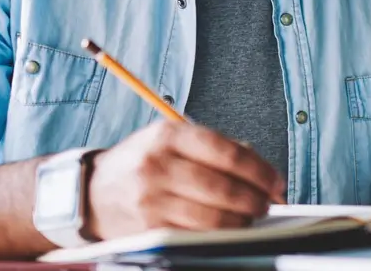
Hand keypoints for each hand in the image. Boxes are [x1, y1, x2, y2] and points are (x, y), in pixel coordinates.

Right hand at [85, 121, 284, 239]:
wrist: (93, 192)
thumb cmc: (144, 164)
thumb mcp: (172, 141)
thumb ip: (216, 149)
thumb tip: (263, 172)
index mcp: (168, 135)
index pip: (227, 152)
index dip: (260, 170)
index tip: (277, 181)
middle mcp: (157, 164)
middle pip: (224, 187)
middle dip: (255, 199)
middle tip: (268, 204)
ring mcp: (151, 199)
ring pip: (213, 217)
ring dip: (241, 221)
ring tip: (250, 218)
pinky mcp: (149, 229)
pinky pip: (196, 236)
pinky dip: (220, 236)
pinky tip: (228, 230)